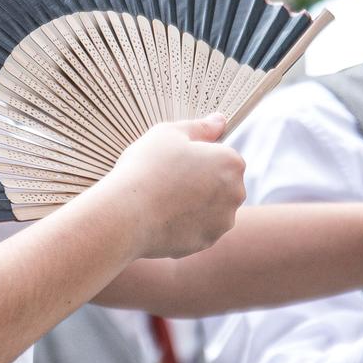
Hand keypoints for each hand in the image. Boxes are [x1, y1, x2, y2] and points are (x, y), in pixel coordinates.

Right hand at [87, 115, 245, 259]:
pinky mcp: (206, 242)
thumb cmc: (146, 168)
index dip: (198, 156)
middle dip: (201, 181)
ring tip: (162, 199)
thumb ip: (200, 127)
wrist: (127, 215)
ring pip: (209, 208)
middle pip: (220, 183)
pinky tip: (160, 218)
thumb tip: (220, 120)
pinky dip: (183, 224)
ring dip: (193, 204)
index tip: (175, 160)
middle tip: (167, 179)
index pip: (223, 156)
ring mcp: (222, 221)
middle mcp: (236, 193)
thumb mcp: (169, 133)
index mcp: (231, 163)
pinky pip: (196, 228)